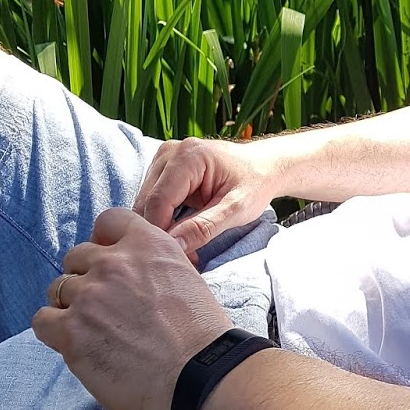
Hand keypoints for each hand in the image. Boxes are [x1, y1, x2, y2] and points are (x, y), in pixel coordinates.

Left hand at [31, 208, 231, 409]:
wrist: (198, 375)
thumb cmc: (201, 336)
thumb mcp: (186, 278)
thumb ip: (152, 267)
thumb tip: (134, 275)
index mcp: (148, 244)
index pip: (108, 220)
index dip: (103, 241)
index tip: (107, 261)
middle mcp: (114, 262)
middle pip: (76, 256)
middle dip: (85, 277)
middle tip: (103, 306)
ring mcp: (89, 295)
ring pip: (57, 288)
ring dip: (71, 306)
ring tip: (92, 330)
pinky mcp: (71, 330)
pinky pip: (42, 320)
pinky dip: (54, 330)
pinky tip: (76, 344)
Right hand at [134, 136, 276, 262]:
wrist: (263, 166)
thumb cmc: (255, 184)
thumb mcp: (237, 209)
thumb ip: (204, 227)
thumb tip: (173, 245)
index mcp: (187, 156)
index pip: (158, 202)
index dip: (162, 233)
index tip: (179, 256)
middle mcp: (169, 152)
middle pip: (147, 203)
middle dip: (162, 233)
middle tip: (187, 257)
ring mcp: (163, 159)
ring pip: (145, 204)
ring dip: (162, 228)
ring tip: (188, 246)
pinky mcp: (162, 169)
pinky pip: (152, 201)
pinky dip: (164, 220)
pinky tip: (183, 233)